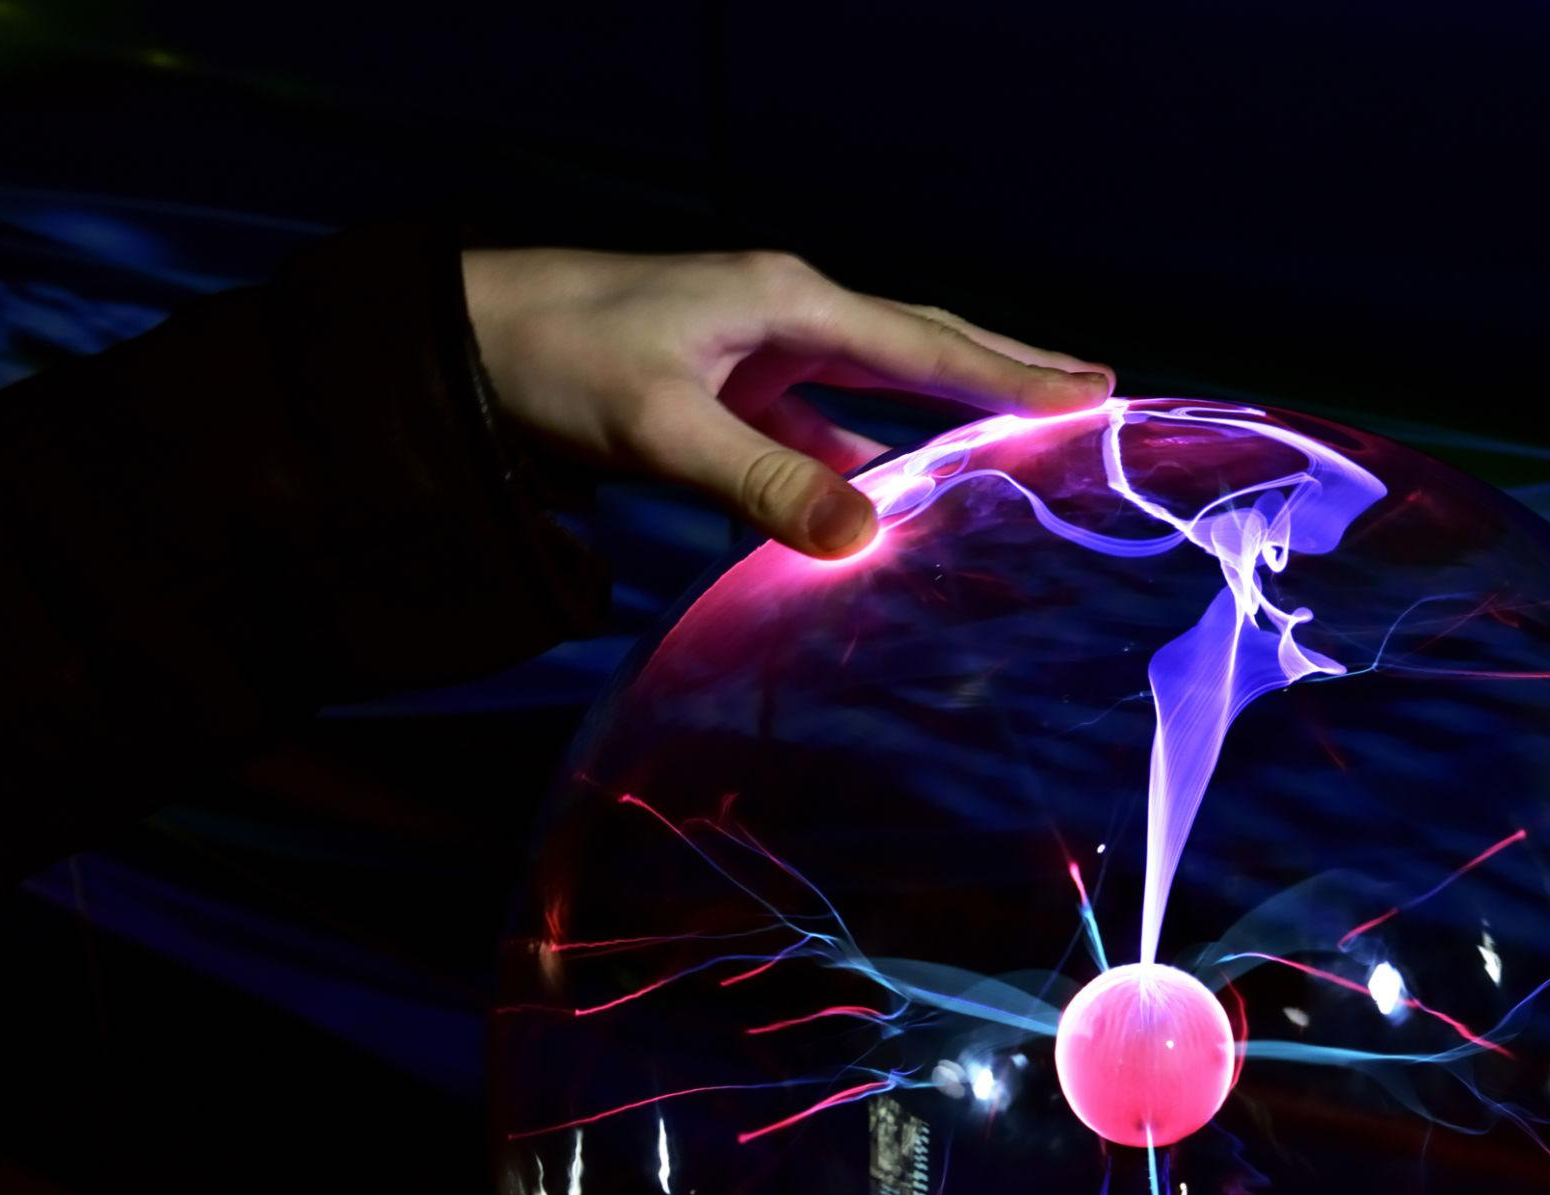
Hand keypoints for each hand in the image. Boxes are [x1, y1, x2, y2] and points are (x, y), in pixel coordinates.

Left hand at [462, 248, 1113, 557]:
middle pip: (918, 344)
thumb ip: (763, 482)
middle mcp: (783, 315)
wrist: (459, 345)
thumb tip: (867, 536)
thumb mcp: (661, 425)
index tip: (1090, 393)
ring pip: (874, 386)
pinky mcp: (724, 391)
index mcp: (784, 302)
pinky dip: (863, 456)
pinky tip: (887, 492)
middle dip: (1002, 370)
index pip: (921, 344)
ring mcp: (755, 352)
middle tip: (1090, 389)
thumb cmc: (555, 361)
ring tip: (1017, 433)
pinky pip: (819, 425)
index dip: (1008, 375)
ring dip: (943, 412)